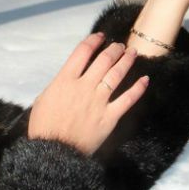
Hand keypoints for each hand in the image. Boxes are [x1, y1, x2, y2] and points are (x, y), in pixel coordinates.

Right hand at [27, 34, 148, 155]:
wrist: (53, 152)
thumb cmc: (44, 127)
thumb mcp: (43, 99)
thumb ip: (58, 84)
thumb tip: (69, 77)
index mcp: (65, 80)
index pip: (82, 53)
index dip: (93, 41)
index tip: (100, 36)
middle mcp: (84, 87)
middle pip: (103, 60)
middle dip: (113, 49)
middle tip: (120, 45)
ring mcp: (99, 101)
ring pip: (116, 75)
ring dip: (126, 61)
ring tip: (132, 52)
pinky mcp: (110, 117)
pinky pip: (127, 100)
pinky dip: (138, 89)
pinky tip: (145, 79)